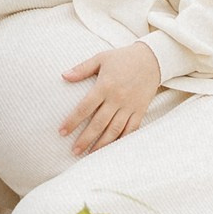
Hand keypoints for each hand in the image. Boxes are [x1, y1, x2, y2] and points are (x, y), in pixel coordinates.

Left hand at [59, 41, 162, 156]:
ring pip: (114, 130)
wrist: (151, 59)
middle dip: (85, 139)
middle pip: (98, 123)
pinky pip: (131, 130)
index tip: (62, 132)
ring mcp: (129, 106)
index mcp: (105, 86)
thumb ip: (82, 69)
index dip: (72, 121)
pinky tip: (112, 149)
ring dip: (102, 144)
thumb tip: (63, 76)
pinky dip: (122, 140)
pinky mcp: (140, 111)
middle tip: (74, 151)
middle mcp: (117, 99)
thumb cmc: (122, 58)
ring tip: (90, 155)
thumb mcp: (100, 58)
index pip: (85, 107)